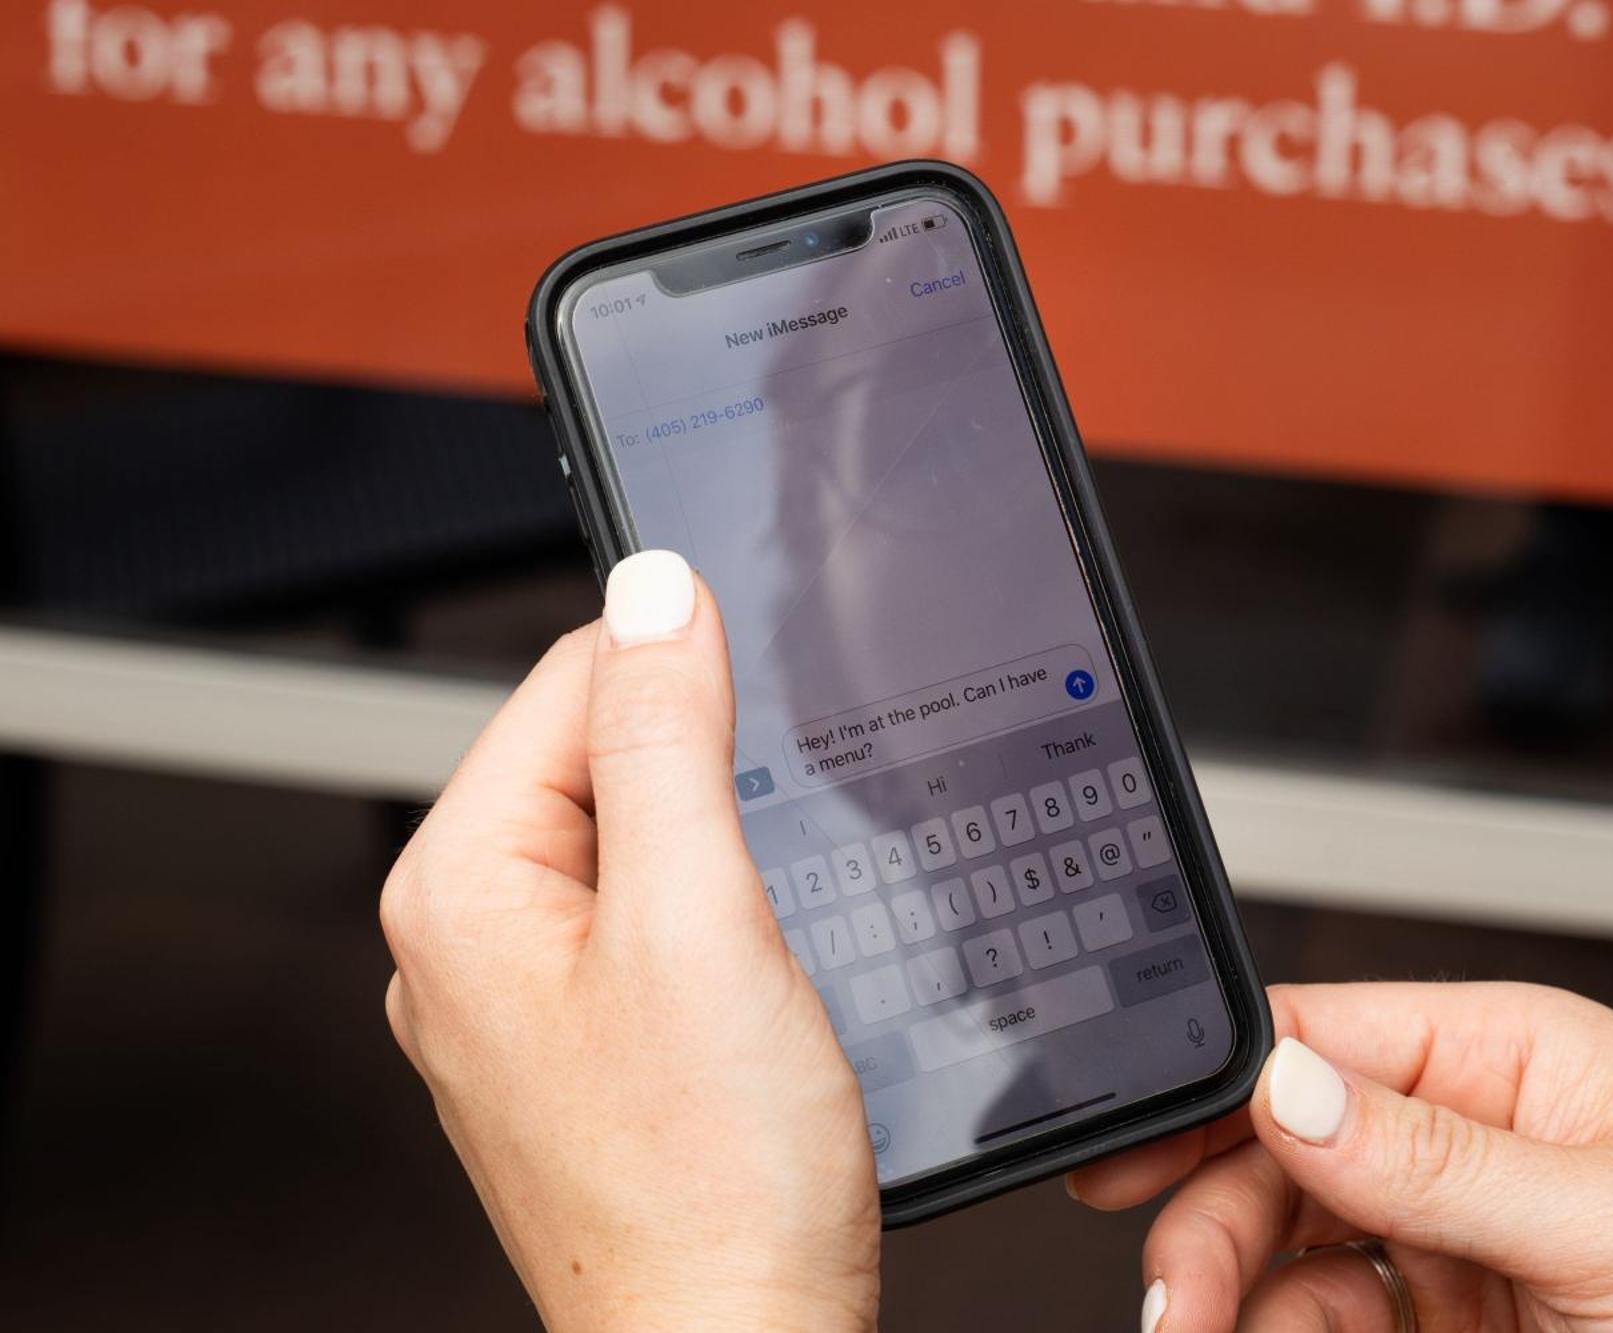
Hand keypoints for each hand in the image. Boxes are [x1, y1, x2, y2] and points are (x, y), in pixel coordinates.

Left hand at [379, 551, 878, 1331]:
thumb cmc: (710, 1180)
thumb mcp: (697, 916)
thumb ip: (666, 735)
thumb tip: (653, 589)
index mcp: (460, 887)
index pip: (571, 676)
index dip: (687, 677)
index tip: (768, 728)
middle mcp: (469, 939)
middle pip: (605, 757)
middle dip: (709, 784)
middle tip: (763, 881)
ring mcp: (524, 999)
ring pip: (641, 842)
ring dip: (722, 860)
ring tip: (759, 954)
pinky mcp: (587, 1043)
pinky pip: (653, 924)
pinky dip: (720, 927)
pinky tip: (755, 990)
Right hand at [1070, 982, 1612, 1331]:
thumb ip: (1439, 1157)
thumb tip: (1288, 1084)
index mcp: (1517, 1058)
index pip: (1329, 1037)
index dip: (1219, 1082)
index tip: (1132, 1141)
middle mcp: (1475, 1138)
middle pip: (1285, 1153)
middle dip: (1213, 1219)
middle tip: (1174, 1296)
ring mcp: (1459, 1243)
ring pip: (1290, 1247)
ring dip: (1234, 1295)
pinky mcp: (1452, 1331)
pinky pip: (1328, 1322)